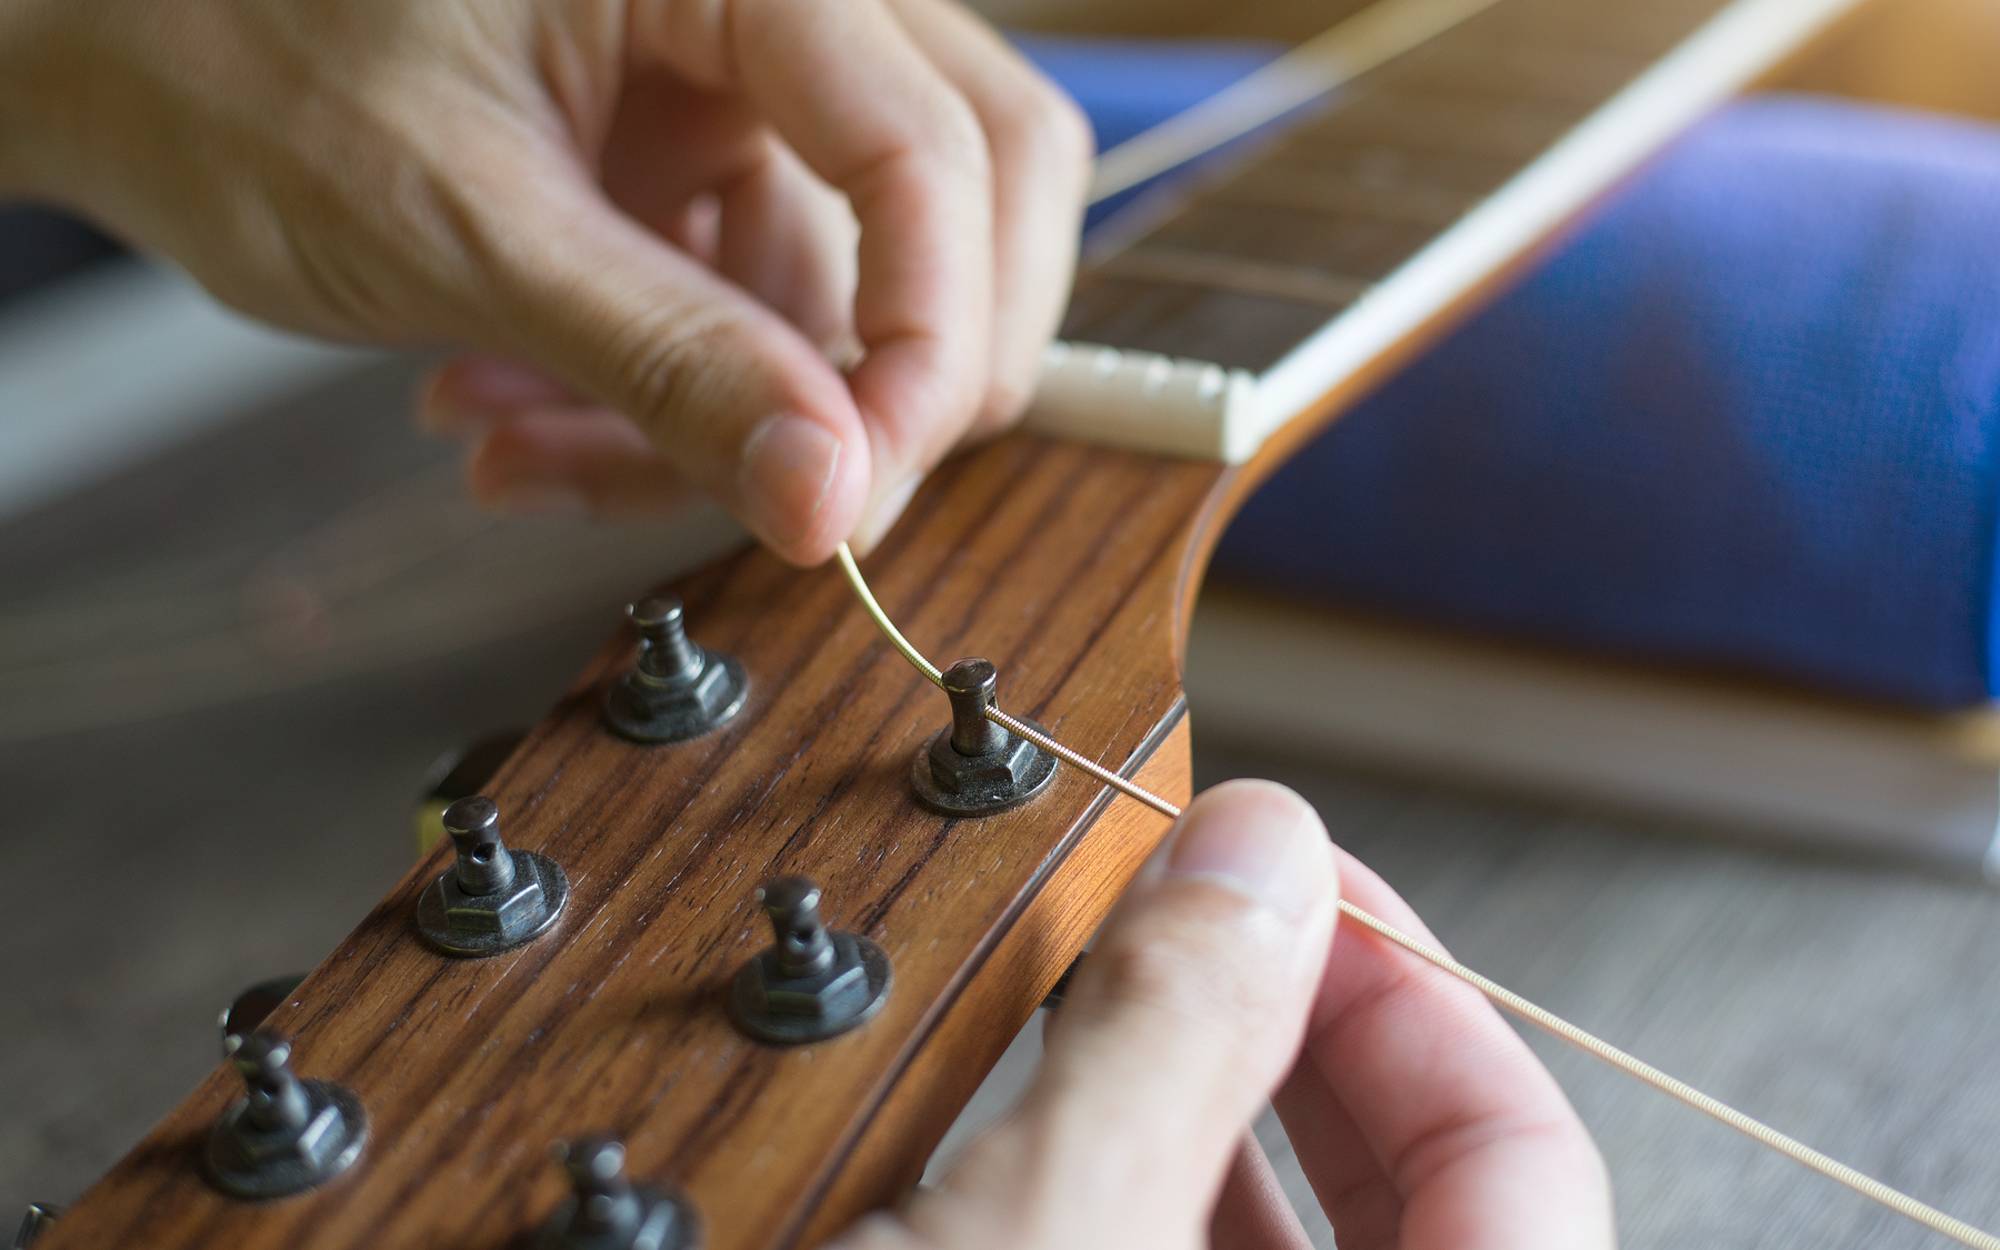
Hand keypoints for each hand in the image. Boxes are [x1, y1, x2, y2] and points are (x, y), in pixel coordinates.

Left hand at [0, 0, 1090, 560]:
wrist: (116, 50)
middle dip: (891, 376)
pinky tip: (524, 426)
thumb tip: (830, 496)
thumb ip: (667, 361)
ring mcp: (740, 81)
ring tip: (536, 457)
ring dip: (724, 412)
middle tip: (808, 505)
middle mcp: (772, 1)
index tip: (855, 498)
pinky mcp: (693, 156)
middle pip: (966, 188)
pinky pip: (750, 306)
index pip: (937, 149)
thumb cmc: (237, 61)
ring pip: (849, 278)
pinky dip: (662, 398)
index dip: (929, 342)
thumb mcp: (466, 228)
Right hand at [831, 781, 1612, 1249]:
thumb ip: (1161, 1046)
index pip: (1528, 1169)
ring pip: (1289, 1237)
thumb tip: (1256, 852)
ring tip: (1122, 985)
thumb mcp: (1031, 1244)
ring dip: (1213, 1096)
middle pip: (1425, 1196)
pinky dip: (1136, 1168)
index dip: (1428, 1000)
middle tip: (1207, 917)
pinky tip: (1060, 1110)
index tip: (1301, 888)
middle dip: (1307, 1030)